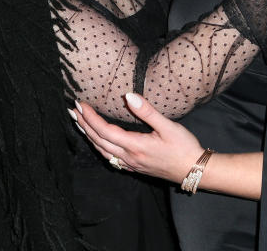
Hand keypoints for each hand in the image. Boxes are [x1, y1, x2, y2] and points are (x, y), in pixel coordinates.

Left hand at [70, 93, 202, 182]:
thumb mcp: (168, 126)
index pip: (104, 130)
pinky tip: (98, 142)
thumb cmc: (184, 147)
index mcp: (134, 145)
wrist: (194, 170)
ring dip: (88, 136)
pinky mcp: (134, 167)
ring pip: (102, 150)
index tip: (79, 104)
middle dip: (84, 125)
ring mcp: (130, 164)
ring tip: (79, 124)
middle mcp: (128, 157)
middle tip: (72, 111)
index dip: (90, 117)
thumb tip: (128, 96)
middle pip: (98, 140)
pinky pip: (110, 157)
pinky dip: (99, 147)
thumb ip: (147, 111)